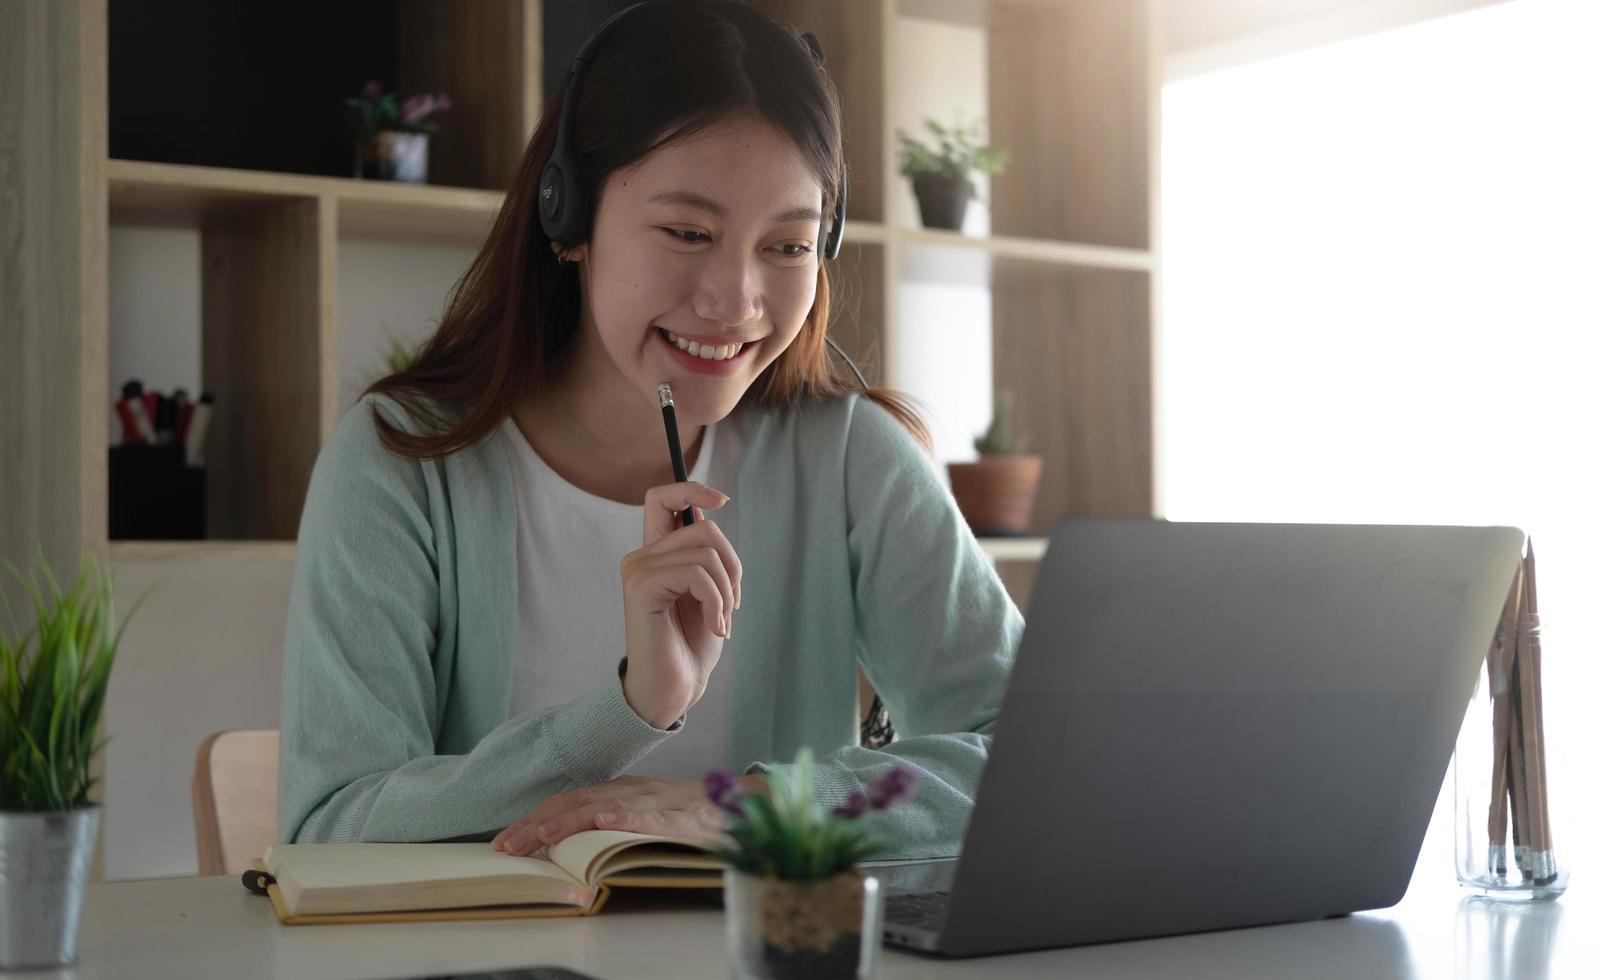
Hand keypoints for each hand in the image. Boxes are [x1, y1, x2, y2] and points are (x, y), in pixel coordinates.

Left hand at [490, 774, 764, 854]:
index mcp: (622, 792)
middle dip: (536, 824)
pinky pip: (648, 816)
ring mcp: (654, 802)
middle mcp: (632, 791)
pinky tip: (603, 821)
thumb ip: (615, 821)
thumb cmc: (693, 816)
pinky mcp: (678, 816)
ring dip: (567, 822)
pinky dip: (624, 817)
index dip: (535, 818)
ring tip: (538, 838)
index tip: (506, 839)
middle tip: (506, 846)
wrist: (741, 805)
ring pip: (602, 808)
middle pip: (574, 803)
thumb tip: (575, 839)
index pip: (569, 801)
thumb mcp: (646, 815)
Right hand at [619, 481, 743, 727]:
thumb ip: (706, 556)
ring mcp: (638, 570)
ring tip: (722, 621)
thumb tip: (708, 514)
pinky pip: (698, 574)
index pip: (662, 497)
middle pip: (704, 528)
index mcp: (657, 554)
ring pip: (706, 552)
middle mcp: (641, 557)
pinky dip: (718, 602)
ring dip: (727, 590)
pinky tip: (716, 629)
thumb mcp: (709, 592)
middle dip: (732, 566)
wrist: (675, 689)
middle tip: (733, 604)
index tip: (722, 500)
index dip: (692, 488)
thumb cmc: (693, 645)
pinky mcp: (641, 588)